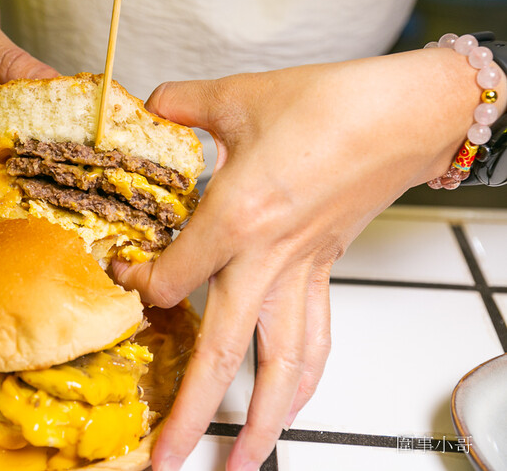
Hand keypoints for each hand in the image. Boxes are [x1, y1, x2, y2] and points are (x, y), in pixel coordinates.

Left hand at [114, 48, 505, 470]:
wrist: (407, 112)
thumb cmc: (331, 102)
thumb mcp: (240, 95)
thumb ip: (183, 103)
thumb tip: (153, 103)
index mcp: (238, 217)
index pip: (172, 277)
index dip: (137, 282)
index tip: (121, 271)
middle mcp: (268, 259)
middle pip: (224, 352)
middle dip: (193, 413)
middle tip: (164, 460)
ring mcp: (303, 272)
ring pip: (282, 364)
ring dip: (263, 421)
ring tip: (241, 463)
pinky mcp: (327, 271)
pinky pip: (317, 338)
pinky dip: (304, 380)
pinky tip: (292, 404)